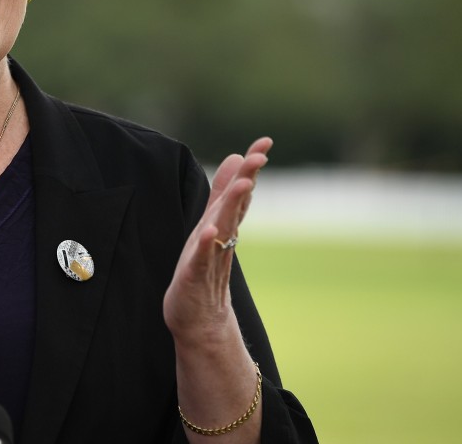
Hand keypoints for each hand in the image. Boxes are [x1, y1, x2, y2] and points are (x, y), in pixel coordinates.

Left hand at [163, 137, 271, 344]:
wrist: (200, 319)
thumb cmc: (203, 269)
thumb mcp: (210, 225)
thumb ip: (222, 194)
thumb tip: (235, 157)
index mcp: (222, 225)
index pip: (239, 192)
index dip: (250, 167)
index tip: (265, 141)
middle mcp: (221, 239)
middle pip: (235, 206)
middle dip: (246, 179)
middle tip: (260, 156)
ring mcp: (210, 258)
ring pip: (224, 228)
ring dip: (233, 206)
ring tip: (244, 183)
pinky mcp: (196, 278)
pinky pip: (203, 259)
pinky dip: (208, 245)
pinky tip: (211, 231)